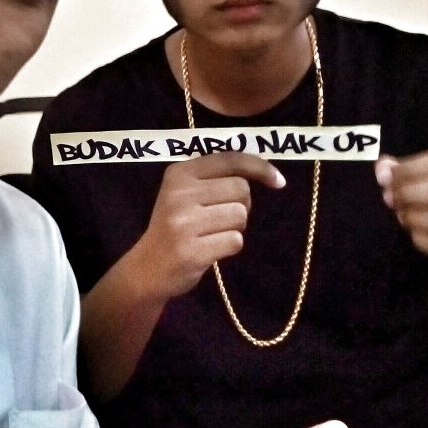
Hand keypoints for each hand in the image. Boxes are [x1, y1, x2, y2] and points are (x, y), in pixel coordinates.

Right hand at [130, 152, 285, 300]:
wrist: (148, 268)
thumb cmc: (175, 227)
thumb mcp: (185, 194)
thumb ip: (216, 179)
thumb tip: (268, 173)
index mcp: (179, 173)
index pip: (230, 160)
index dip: (260, 167)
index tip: (279, 181)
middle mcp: (180, 194)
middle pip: (240, 189)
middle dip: (242, 205)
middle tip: (222, 218)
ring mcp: (184, 223)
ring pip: (240, 215)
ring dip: (235, 227)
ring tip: (212, 234)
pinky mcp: (192, 250)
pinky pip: (235, 241)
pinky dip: (230, 246)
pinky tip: (210, 249)